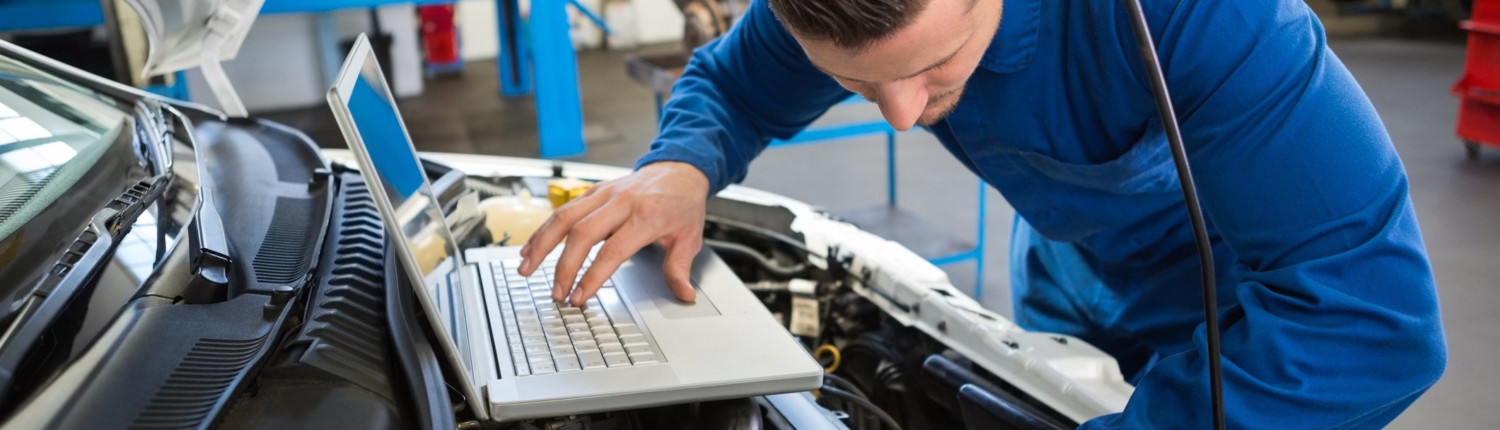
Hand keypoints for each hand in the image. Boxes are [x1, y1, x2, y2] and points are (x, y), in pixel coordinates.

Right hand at [518, 161, 709, 306]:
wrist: (679, 169)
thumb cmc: (682, 204)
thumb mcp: (690, 238)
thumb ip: (680, 269)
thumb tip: (684, 295)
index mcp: (646, 216)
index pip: (613, 250)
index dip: (593, 275)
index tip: (580, 297)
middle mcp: (621, 202)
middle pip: (582, 234)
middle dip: (564, 266)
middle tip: (556, 292)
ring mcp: (604, 194)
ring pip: (564, 217)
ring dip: (542, 244)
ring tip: (526, 268)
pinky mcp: (593, 191)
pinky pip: (563, 210)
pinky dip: (544, 230)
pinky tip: (531, 247)